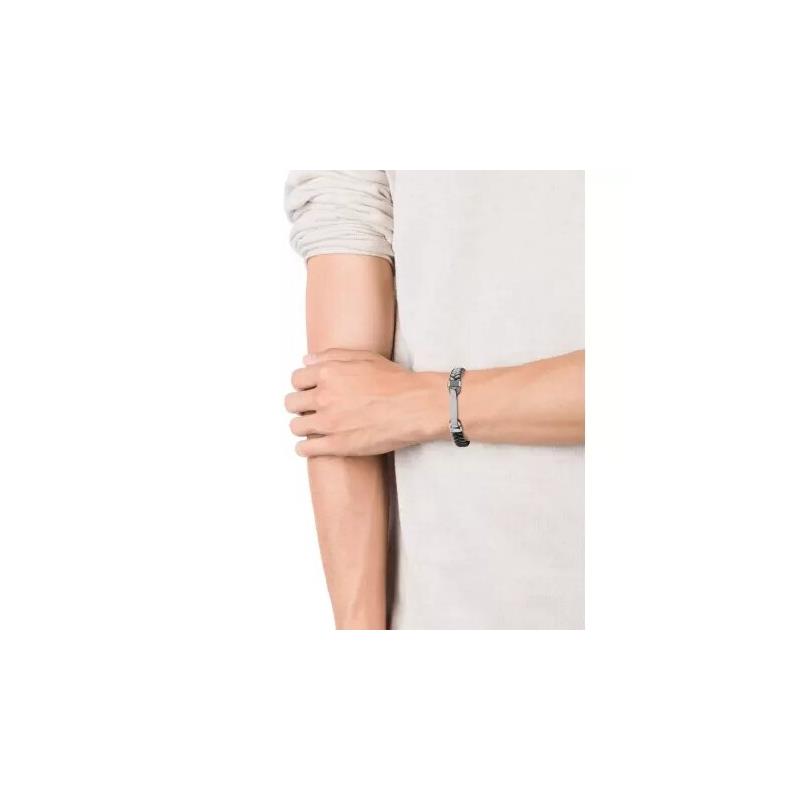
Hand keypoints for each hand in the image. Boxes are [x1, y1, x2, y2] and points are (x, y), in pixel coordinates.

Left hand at [285, 349, 444, 456]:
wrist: (414, 406)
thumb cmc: (395, 382)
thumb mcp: (364, 357)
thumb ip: (332, 356)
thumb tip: (307, 360)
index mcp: (329, 373)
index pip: (297, 379)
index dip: (302, 385)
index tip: (308, 390)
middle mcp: (324, 396)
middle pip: (291, 403)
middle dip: (299, 405)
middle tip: (310, 409)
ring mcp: (329, 422)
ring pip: (295, 426)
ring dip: (301, 426)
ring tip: (312, 427)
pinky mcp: (337, 445)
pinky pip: (305, 448)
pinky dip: (304, 448)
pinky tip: (310, 446)